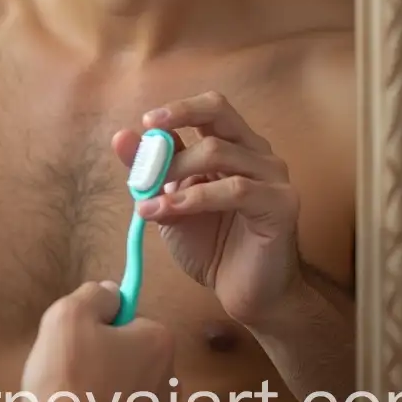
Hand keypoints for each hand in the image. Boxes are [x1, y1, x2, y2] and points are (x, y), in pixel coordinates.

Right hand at [19, 281, 172, 401]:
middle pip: (127, 350)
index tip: (79, 334)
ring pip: (122, 384)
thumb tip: (110, 292)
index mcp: (159, 342)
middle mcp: (168, 380)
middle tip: (69, 363)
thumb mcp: (69, 315)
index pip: (129, 314)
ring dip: (99, 385)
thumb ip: (94, 294)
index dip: (100, 319)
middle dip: (100, 353)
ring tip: (69, 394)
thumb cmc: (68, 381)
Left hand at [112, 91, 302, 329]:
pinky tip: (166, 210)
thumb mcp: (170, 201)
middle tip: (146, 149)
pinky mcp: (281, 204)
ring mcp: (273, 176)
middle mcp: (258, 152)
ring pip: (218, 152)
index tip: (146, 121)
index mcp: (235, 145)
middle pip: (220, 112)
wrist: (245, 294)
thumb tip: (120, 136)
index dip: (179, 108)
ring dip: (174, 172)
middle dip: (177, 122)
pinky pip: (235, 189)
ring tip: (146, 199)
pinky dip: (192, 198)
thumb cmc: (210, 244)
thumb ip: (150, 170)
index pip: (211, 107)